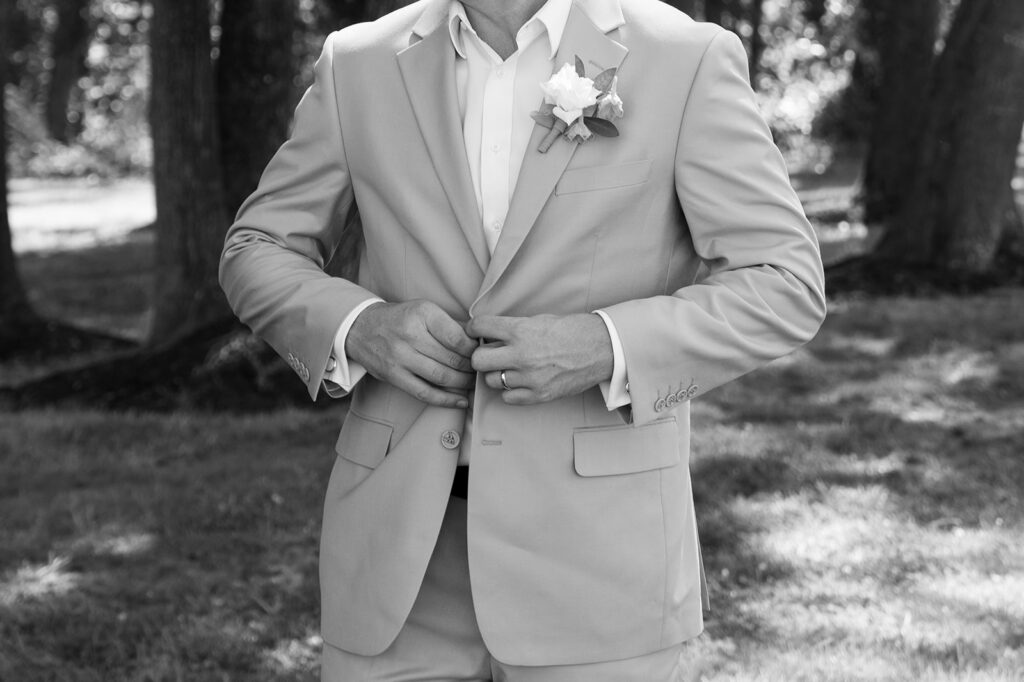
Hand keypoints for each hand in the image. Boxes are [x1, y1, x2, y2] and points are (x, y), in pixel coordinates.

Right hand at [346, 300, 475, 407]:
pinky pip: (424, 392)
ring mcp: (400, 357)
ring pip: (441, 377)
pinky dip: (446, 400)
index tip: (481, 354)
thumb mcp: (424, 310)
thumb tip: (479, 343)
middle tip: (481, 371)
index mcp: (423, 314)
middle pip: (452, 359)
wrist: (361, 327)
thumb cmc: (400, 318)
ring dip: (463, 384)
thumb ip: (450, 325)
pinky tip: (461, 401)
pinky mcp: (394, 375)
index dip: (474, 350)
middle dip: (471, 368)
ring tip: (472, 383)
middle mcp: (411, 335)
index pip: (457, 337)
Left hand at [467, 314, 613, 404]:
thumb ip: (513, 328)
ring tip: (509, 368)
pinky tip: (520, 381)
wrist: (601, 349)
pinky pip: (508, 397)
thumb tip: (490, 335)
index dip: (474, 329)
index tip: (476, 332)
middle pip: (477, 360)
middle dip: (480, 356)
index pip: (479, 328)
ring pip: (491, 381)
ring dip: (497, 374)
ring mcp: (529, 377)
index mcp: (520, 330)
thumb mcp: (539, 320)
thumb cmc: (572, 331)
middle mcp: (520, 354)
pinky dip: (510, 391)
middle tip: (490, 354)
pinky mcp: (538, 395)